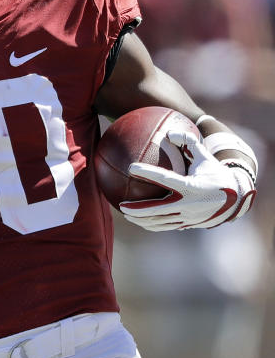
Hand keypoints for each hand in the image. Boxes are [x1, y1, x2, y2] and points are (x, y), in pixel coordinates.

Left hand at [119, 129, 255, 229]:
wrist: (236, 200)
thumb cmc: (216, 175)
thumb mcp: (206, 158)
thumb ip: (189, 143)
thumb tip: (170, 131)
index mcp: (191, 186)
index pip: (165, 179)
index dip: (148, 173)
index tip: (131, 167)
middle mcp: (188, 204)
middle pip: (157, 209)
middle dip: (138, 209)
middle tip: (122, 205)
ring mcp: (188, 217)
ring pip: (160, 221)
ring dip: (141, 220)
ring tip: (126, 214)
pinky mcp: (188, 224)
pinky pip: (165, 226)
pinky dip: (151, 225)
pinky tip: (140, 221)